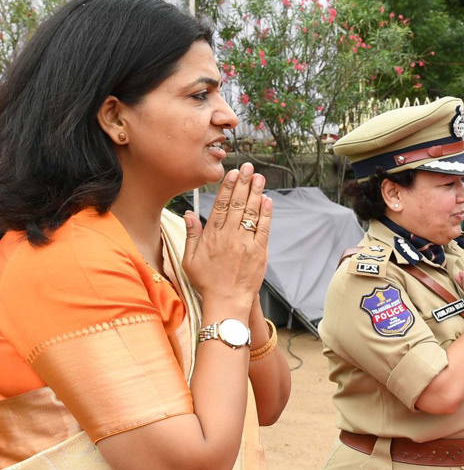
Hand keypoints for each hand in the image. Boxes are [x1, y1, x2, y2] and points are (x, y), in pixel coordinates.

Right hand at [183, 163, 271, 311]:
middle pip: (237, 204)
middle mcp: (229, 236)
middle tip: (249, 168)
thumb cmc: (207, 282)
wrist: (227, 301)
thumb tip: (189, 213)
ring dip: (256, 193)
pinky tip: (267, 200)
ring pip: (251, 213)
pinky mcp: (259, 252)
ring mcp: (245, 243)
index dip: (227, 187)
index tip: (232, 174)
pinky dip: (266, 213)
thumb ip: (191, 234)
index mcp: (211, 235)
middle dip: (244, 184)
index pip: (221, 205)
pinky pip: (263, 228)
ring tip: (260, 178)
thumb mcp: (189, 259)